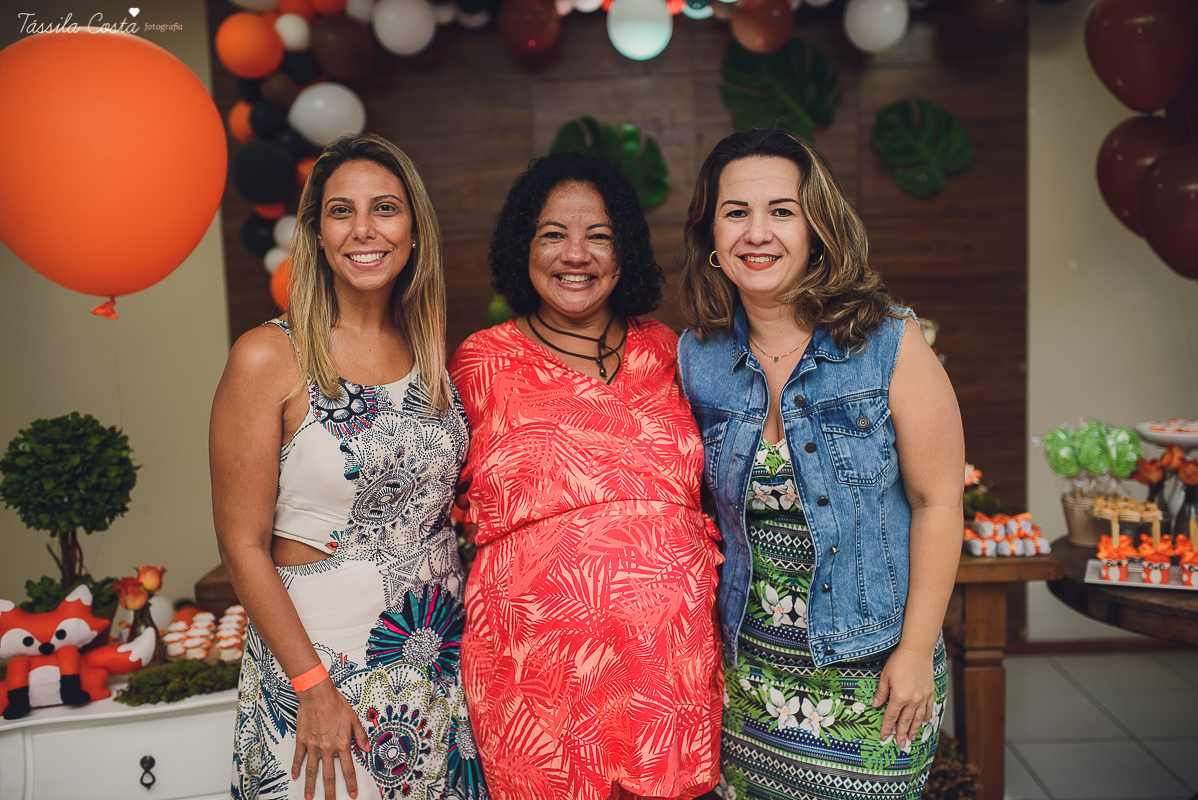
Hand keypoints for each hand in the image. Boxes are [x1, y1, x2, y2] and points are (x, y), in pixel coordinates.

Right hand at [292, 678, 369, 799]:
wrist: (317, 694)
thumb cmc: (336, 704)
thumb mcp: (353, 719)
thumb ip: (360, 736)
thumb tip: (367, 749)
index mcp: (342, 744)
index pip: (347, 769)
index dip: (351, 783)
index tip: (353, 793)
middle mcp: (327, 748)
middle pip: (329, 775)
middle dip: (330, 792)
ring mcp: (313, 746)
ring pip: (312, 771)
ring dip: (311, 786)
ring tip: (309, 797)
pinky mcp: (302, 741)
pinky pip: (298, 758)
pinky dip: (296, 768)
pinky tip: (295, 777)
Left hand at [873, 645, 933, 748]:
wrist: (917, 650)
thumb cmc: (899, 661)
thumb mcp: (885, 677)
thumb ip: (882, 693)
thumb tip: (876, 705)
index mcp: (899, 697)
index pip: (891, 717)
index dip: (887, 728)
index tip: (884, 736)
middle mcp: (913, 700)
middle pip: (906, 721)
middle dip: (901, 734)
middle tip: (900, 744)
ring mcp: (923, 697)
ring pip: (918, 718)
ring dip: (915, 729)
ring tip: (912, 738)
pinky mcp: (930, 692)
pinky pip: (928, 708)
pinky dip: (926, 716)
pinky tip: (924, 722)